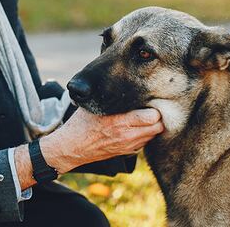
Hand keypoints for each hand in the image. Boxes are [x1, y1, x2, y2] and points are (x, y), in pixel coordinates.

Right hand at [39, 107, 163, 172]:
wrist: (72, 147)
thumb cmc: (81, 123)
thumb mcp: (94, 105)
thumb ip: (111, 96)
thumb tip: (122, 78)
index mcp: (120, 121)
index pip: (153, 116)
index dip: (154, 108)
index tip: (150, 101)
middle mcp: (127, 135)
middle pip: (157, 126)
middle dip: (157, 117)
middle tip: (150, 108)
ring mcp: (128, 145)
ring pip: (153, 135)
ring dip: (152, 127)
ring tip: (144, 118)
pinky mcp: (126, 152)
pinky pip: (145, 143)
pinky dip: (145, 135)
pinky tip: (136, 128)